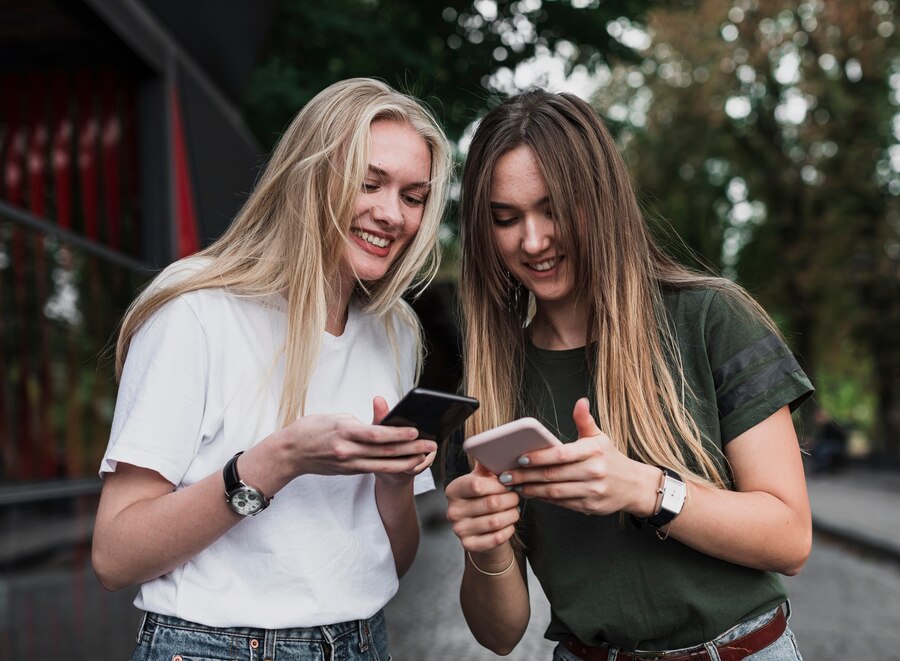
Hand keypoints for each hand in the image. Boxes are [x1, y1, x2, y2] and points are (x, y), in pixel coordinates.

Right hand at [254, 398, 436, 491]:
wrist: (290, 453)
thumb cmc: (311, 429)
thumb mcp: (334, 417)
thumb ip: (358, 422)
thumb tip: (379, 427)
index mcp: (343, 431)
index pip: (376, 434)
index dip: (397, 434)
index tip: (415, 431)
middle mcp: (347, 450)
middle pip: (384, 452)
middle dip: (410, 449)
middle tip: (430, 444)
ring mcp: (349, 463)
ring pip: (383, 465)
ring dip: (406, 462)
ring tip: (425, 457)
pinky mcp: (349, 471)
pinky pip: (374, 468)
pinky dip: (392, 466)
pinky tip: (406, 462)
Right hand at [446, 461, 520, 554]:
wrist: (479, 530)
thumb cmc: (483, 499)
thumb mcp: (481, 479)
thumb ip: (487, 464)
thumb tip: (495, 445)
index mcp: (453, 490)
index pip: (477, 485)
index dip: (498, 484)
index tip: (508, 483)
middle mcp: (452, 510)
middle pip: (491, 503)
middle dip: (510, 499)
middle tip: (515, 496)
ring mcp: (459, 529)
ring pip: (496, 521)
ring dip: (512, 514)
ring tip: (514, 509)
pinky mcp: (469, 545)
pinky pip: (496, 538)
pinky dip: (508, 529)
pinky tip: (509, 523)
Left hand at [495, 398, 660, 516]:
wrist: (634, 486)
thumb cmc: (611, 458)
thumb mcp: (600, 437)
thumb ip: (585, 420)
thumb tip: (580, 401)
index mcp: (593, 451)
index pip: (561, 455)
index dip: (539, 457)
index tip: (520, 458)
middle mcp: (593, 472)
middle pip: (553, 475)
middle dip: (526, 476)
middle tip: (507, 475)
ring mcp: (592, 491)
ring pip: (555, 492)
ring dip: (531, 490)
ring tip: (514, 485)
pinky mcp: (589, 507)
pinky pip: (561, 503)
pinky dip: (544, 499)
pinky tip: (531, 493)